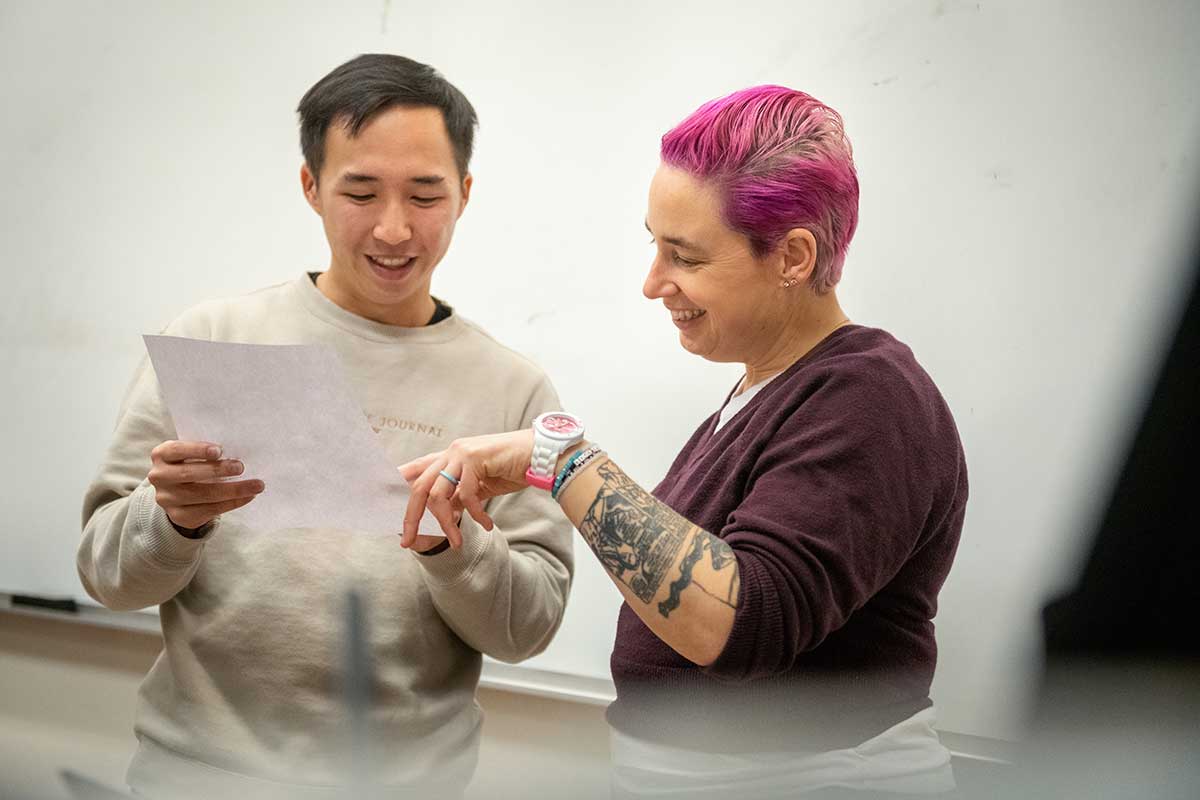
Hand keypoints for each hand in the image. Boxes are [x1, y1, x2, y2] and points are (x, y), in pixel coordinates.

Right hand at [147, 440, 264, 532]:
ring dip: (233, 490)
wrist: (177, 493)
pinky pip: (210, 510)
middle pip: (189, 474)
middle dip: (218, 470)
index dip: (197, 450)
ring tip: (256, 485)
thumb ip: (207, 452)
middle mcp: (159, 477)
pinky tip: (248, 496)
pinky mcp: (179, 516)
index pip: (177, 450)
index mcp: (162, 455)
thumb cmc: (192, 465)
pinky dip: (233, 502)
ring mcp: (167, 499)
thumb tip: (240, 451)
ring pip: (203, 495)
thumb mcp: (191, 454)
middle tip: (241, 467)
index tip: (219, 450)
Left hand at [398, 430, 533, 547]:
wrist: (540, 454)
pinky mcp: (476, 458)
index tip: (385, 508)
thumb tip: (446, 513)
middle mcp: (451, 452)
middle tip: (408, 541)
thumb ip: (460, 493)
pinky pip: (466, 495)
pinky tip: (487, 524)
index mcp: (449, 456)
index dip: (396, 486)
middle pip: (418, 487)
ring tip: (456, 542)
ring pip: (438, 494)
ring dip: (445, 524)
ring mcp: (462, 453)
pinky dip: (475, 515)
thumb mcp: (480, 483)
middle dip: (411, 517)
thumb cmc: (512, 468)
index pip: (414, 470)